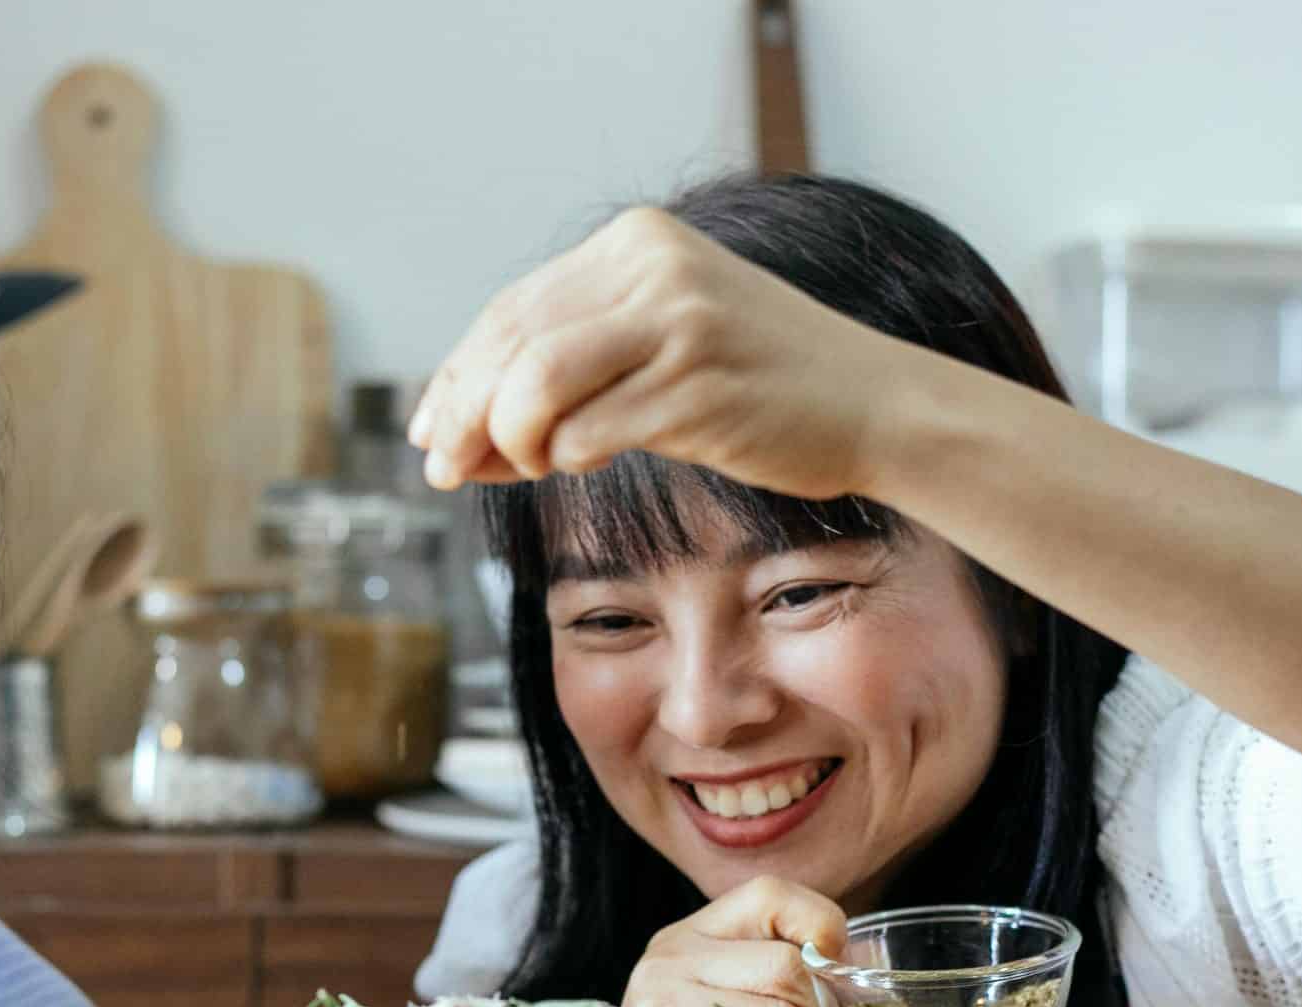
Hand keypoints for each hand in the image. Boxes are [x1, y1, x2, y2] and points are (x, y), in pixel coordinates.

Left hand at [407, 207, 910, 500]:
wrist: (872, 403)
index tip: (429, 427)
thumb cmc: (761, 384)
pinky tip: (575, 465)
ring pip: (535, 386)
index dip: (458, 373)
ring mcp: (680, 324)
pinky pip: (590, 430)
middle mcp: (655, 268)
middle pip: (511, 344)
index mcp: (638, 241)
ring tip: (522, 468)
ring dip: (509, 441)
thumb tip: (460, 425)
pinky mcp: (699, 387)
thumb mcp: (666, 334)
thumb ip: (577, 356)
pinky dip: (565, 456)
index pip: (511, 308)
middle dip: (462, 414)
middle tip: (443, 468)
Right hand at [621, 877, 847, 1006]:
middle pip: (786, 966)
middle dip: (817, 1006)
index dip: (821, 930)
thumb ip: (796, 959)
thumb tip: (859, 964)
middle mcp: (672, 953)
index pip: (773, 895)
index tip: (829, 969)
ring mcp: (663, 998)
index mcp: (699, 927)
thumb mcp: (741, 980)